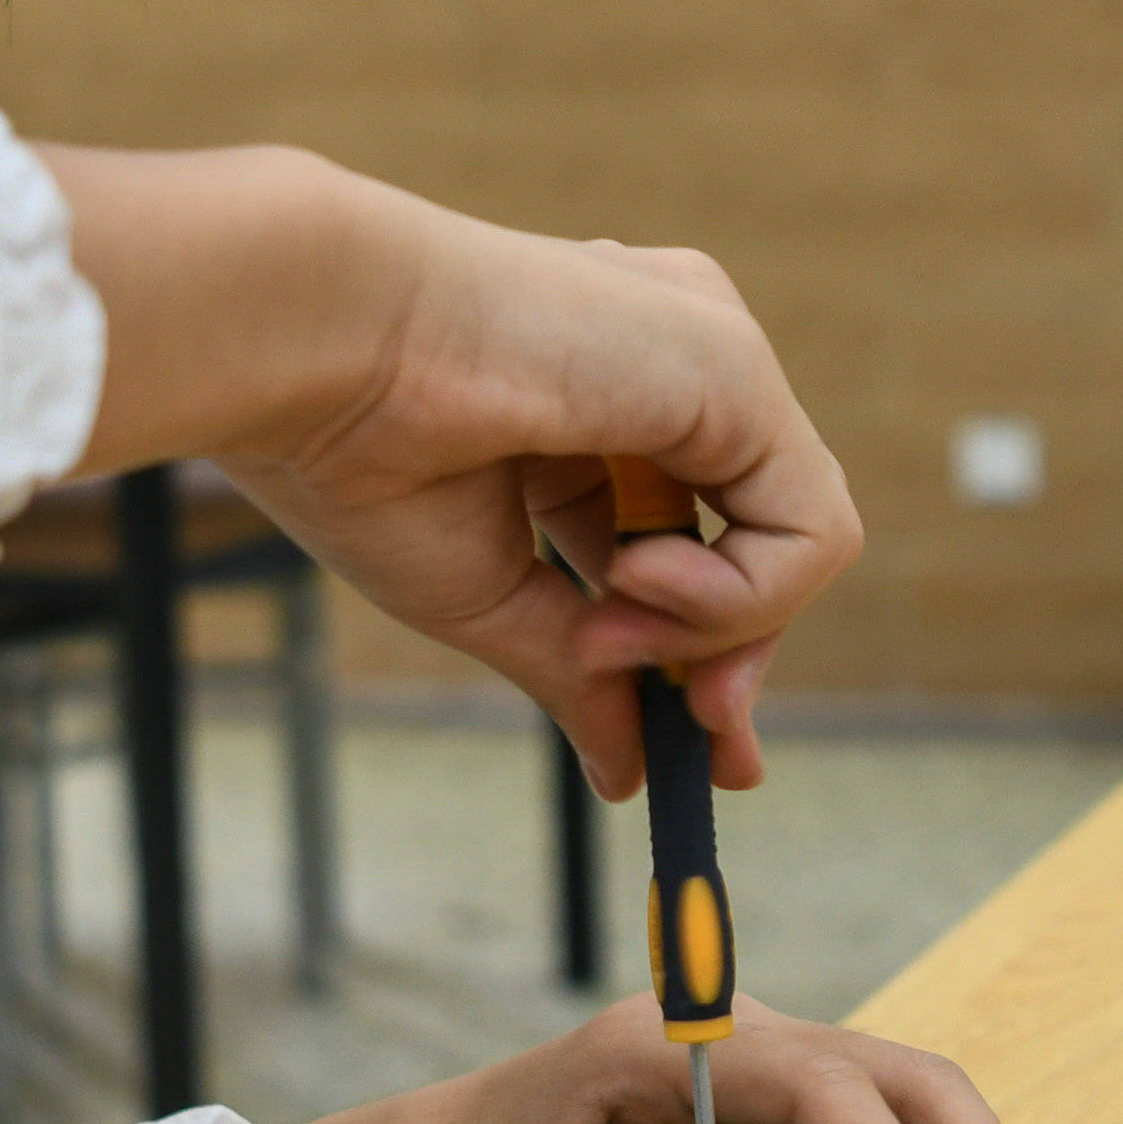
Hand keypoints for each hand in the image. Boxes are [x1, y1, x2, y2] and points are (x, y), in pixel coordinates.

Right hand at [41, 147, 856, 789]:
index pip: (703, 535)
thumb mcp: (490, 592)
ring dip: (715, 629)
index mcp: (605, 395)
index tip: (682, 743)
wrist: (314, 350)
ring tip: (603, 630)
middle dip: (732, 655)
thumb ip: (579, 670)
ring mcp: (712, 355)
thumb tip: (630, 773)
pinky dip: (737, 596)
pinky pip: (809, 528)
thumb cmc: (361, 451)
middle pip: (763, 540)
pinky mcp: (737, 368)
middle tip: (694, 735)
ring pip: (798, 540)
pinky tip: (637, 579)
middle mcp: (673, 362)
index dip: (706, 643)